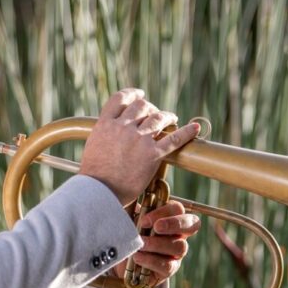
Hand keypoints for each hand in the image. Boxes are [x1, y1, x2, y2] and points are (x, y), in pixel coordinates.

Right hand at [78, 88, 199, 205]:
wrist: (99, 192)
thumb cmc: (94, 176)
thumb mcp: (92, 146)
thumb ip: (104, 134)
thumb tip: (110, 132)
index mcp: (105, 124)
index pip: (120, 99)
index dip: (132, 94)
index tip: (139, 95)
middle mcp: (122, 127)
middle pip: (141, 106)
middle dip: (150, 108)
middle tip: (154, 113)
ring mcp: (138, 140)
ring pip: (158, 118)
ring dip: (166, 117)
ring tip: (171, 119)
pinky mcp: (152, 154)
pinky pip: (174, 139)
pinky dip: (187, 132)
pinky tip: (195, 128)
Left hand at [110, 200, 200, 286]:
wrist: (116, 259)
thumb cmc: (125, 233)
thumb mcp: (126, 217)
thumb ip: (134, 207)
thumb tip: (132, 192)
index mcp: (169, 217)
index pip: (178, 209)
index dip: (164, 212)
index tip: (144, 220)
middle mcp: (178, 233)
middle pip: (192, 224)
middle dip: (173, 224)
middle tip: (156, 228)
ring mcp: (175, 253)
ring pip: (179, 246)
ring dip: (158, 244)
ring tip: (140, 245)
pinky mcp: (168, 270)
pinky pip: (168, 266)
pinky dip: (152, 261)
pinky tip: (138, 258)